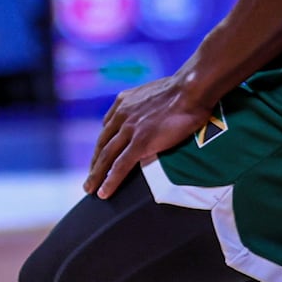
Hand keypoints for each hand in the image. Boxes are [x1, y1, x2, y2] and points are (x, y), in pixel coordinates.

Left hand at [87, 73, 215, 199]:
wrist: (191, 89)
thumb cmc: (184, 89)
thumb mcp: (156, 91)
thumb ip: (147, 103)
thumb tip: (154, 111)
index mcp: (124, 102)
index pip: (108, 127)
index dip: (103, 144)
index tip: (100, 156)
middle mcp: (122, 116)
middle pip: (102, 145)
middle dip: (94, 163)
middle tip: (89, 179)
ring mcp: (129, 130)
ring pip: (106, 157)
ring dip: (96, 176)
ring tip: (90, 190)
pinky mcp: (140, 143)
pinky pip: (120, 166)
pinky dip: (110, 181)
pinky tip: (104, 193)